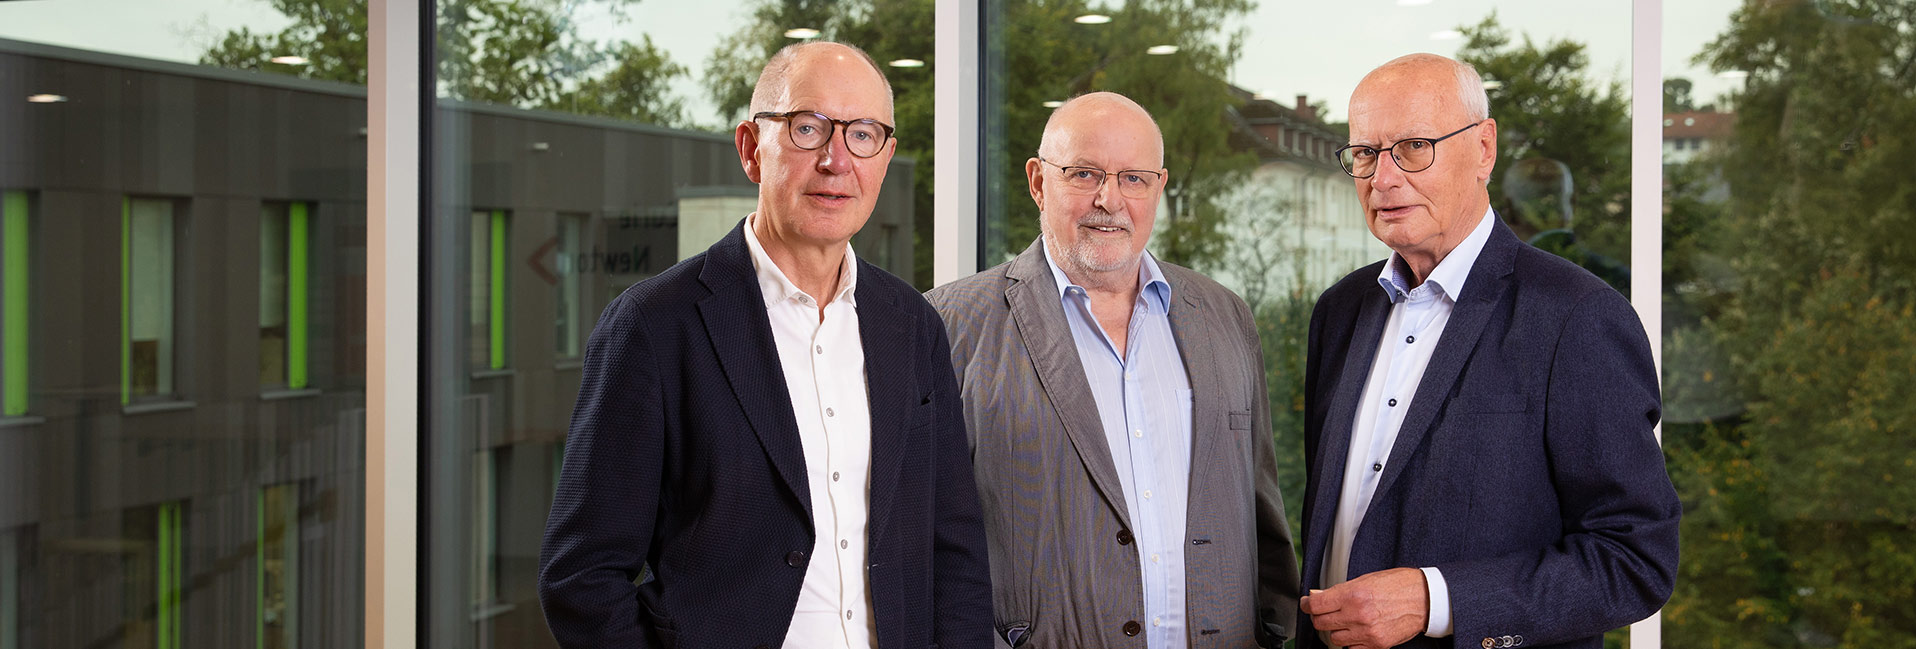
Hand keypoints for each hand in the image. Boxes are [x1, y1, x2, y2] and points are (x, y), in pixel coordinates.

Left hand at [1300, 567, 1428, 648]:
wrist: (1425, 598)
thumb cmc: (1398, 584)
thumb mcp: (1365, 579)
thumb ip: (1340, 590)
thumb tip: (1317, 596)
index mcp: (1353, 595)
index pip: (1316, 605)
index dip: (1307, 604)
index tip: (1307, 603)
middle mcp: (1358, 615)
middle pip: (1321, 623)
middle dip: (1320, 617)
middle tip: (1325, 611)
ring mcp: (1367, 632)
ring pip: (1334, 638)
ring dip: (1336, 630)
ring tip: (1345, 621)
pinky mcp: (1377, 645)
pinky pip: (1352, 648)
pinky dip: (1351, 641)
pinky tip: (1357, 631)